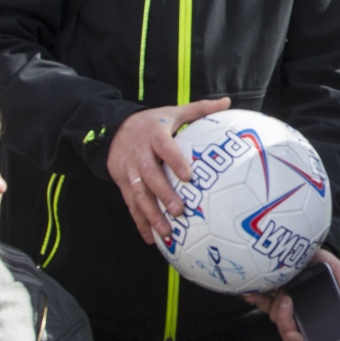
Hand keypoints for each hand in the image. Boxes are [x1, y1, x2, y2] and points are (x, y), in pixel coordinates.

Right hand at [106, 97, 230, 243]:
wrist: (112, 129)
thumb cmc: (151, 123)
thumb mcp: (172, 112)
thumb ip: (199, 109)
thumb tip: (227, 101)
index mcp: (153, 136)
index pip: (164, 149)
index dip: (174, 161)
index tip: (188, 176)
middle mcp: (139, 155)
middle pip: (150, 176)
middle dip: (163, 194)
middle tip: (179, 211)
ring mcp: (128, 171)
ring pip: (138, 195)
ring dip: (151, 215)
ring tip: (166, 232)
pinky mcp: (121, 183)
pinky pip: (130, 205)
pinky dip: (139, 222)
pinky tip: (149, 239)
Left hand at [243, 250, 339, 340]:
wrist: (305, 244)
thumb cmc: (322, 261)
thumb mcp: (338, 270)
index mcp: (317, 314)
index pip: (308, 339)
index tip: (296, 333)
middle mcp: (300, 312)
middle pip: (289, 332)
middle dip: (285, 324)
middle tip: (287, 303)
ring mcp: (285, 304)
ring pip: (276, 318)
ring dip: (277, 308)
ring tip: (283, 290)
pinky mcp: (271, 294)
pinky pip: (261, 302)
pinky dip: (255, 299)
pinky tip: (250, 294)